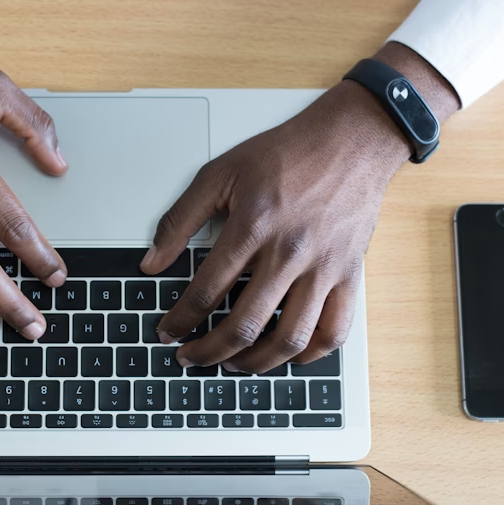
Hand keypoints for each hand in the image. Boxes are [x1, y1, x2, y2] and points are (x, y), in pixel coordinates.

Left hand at [140, 44, 458, 371]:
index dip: (180, 320)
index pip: (206, 291)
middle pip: (244, 325)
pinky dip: (309, 354)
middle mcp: (290, 252)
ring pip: (289, 339)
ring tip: (232, 364)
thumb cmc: (286, 154)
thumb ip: (180, 219)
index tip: (168, 332)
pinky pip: (334, 331)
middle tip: (190, 357)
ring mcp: (324, 268)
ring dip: (255, 363)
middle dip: (208, 352)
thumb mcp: (220, 173)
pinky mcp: (350, 275)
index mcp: (253, 226)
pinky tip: (287, 355)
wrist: (352, 140)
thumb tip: (151, 262)